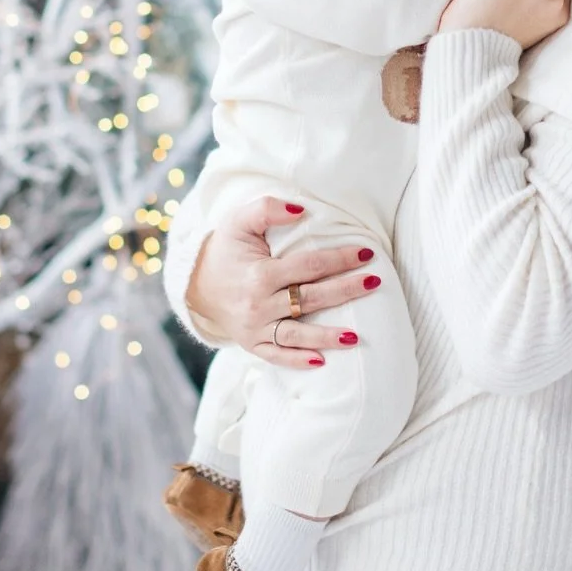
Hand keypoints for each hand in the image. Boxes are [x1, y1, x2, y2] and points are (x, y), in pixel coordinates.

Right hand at [185, 197, 382, 369]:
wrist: (196, 283)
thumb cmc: (225, 249)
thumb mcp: (239, 221)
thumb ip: (267, 208)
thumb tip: (302, 211)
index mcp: (260, 274)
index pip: (310, 266)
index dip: (340, 259)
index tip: (367, 254)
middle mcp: (259, 304)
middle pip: (311, 298)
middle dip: (346, 290)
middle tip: (375, 282)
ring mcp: (256, 328)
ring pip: (298, 334)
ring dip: (328, 336)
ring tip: (356, 337)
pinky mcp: (252, 344)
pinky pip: (277, 355)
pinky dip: (297, 361)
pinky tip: (322, 362)